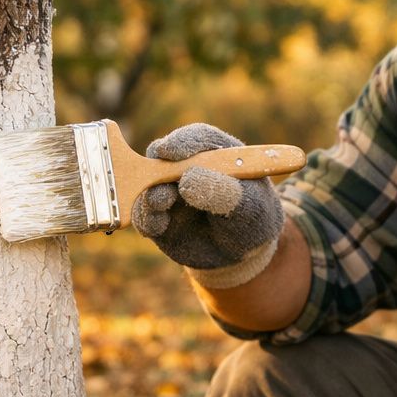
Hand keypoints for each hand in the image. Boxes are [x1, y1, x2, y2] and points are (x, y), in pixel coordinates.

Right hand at [131, 124, 284, 285]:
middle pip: (164, 157)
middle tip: (165, 183)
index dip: (182, 142)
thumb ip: (224, 192)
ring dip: (151, 194)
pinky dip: (146, 219)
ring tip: (162, 203)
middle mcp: (187, 169)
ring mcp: (170, 192)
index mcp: (216, 154)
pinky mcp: (158, 218)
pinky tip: (158, 225)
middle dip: (159, 168)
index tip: (170, 151)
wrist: (243, 257)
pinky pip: (144, 216)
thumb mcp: (250, 208)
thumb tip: (188, 178)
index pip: (198, 139)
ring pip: (149, 186)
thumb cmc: (253, 221)